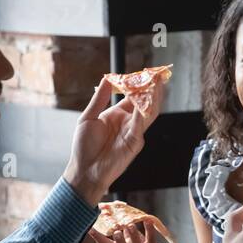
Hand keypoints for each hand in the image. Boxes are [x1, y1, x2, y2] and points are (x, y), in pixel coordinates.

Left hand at [62, 77, 153, 204]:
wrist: (85, 170)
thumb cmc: (84, 147)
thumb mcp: (88, 117)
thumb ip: (99, 98)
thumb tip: (107, 78)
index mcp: (117, 115)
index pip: (132, 96)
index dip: (137, 84)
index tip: (142, 71)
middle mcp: (128, 122)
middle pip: (144, 102)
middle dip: (151, 88)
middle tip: (156, 73)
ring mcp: (134, 132)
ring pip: (148, 111)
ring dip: (154, 97)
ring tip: (157, 82)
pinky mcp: (135, 142)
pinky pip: (142, 124)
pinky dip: (145, 111)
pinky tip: (147, 99)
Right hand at [87, 220, 175, 242]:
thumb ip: (127, 235)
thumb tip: (121, 220)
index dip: (97, 237)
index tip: (89, 228)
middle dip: (118, 239)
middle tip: (116, 231)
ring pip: (135, 242)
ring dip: (132, 232)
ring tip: (130, 225)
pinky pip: (151, 237)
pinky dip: (149, 228)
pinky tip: (148, 220)